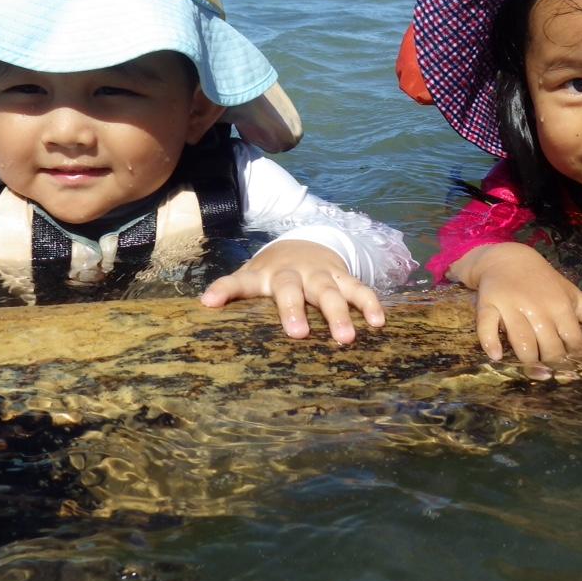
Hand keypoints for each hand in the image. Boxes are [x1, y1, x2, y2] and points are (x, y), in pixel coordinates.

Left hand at [200, 240, 384, 344]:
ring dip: (339, 313)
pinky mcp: (342, 275)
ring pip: (330, 291)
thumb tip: (202, 306)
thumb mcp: (251, 277)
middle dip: (295, 310)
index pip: (239, 282)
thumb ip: (232, 290)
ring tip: (346, 338)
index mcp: (263, 275)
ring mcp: (319, 273)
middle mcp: (292, 273)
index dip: (224, 290)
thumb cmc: (272, 272)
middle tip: (298, 335)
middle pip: (292, 288)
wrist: (305, 241)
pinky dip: (369, 303)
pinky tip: (378, 322)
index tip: (209, 302)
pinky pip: (359, 289)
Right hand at [448, 243, 581, 379]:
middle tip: (557, 380)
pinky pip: (486, 326)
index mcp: (561, 307)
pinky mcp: (488, 304)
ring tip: (536, 375)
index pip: (574, 341)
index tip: (580, 376)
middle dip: (555, 366)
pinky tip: (496, 356)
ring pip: (521, 340)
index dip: (579, 361)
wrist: (508, 258)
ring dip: (528, 361)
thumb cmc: (545, 281)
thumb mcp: (572, 295)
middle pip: (548, 346)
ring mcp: (512, 306)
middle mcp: (538, 308)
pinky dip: (490, 342)